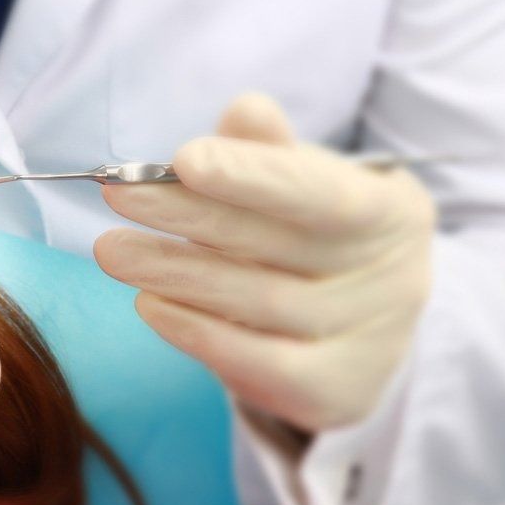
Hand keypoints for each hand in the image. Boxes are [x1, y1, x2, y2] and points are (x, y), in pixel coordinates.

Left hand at [94, 94, 435, 431]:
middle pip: (273, 246)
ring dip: (173, 274)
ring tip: (112, 250)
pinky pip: (253, 363)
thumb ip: (271, 154)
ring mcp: (367, 344)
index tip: (182, 160)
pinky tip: (148, 304)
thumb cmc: (322, 238)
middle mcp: (392, 280)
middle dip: (187, 216)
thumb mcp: (308, 186)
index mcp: (390, 211)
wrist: (365, 331)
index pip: (319, 192)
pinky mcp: (331, 393)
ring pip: (254, 304)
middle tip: (117, 195)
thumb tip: (244, 110)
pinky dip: (194, 331)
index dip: (250, 176)